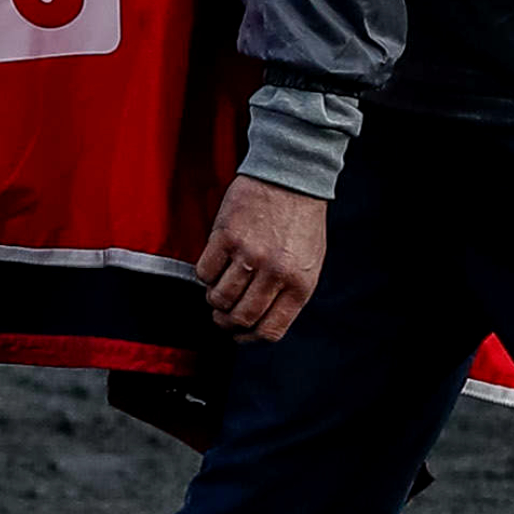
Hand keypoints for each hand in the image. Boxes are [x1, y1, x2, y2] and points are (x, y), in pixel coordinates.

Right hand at [199, 174, 328, 343]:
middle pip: (241, 318)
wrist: (291, 176)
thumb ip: (289, 293)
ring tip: (217, 288)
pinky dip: (205, 275)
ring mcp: (249, 255)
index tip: (239, 332)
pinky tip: (214, 265)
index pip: (269, 331)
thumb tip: (261, 321)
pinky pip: (204, 272)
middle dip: (226, 321)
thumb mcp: (309, 263)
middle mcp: (275, 273)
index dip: (249, 337)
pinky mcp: (226, 236)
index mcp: (300, 285)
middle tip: (222, 313)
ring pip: (219, 298)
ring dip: (214, 299)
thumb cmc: (301, 219)